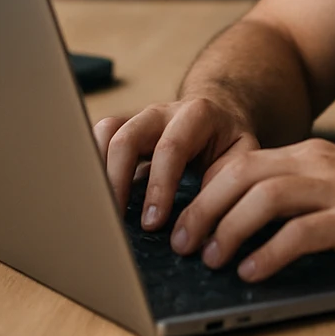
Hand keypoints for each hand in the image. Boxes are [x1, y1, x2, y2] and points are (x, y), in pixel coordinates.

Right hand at [93, 97, 259, 228]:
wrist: (218, 114)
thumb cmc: (228, 142)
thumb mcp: (242, 157)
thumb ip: (225, 182)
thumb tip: (199, 220)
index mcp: (196, 115)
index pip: (170, 148)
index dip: (159, 186)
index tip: (153, 222)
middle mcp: (161, 112)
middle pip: (127, 136)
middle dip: (117, 180)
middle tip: (116, 218)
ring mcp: (139, 118)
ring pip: (106, 132)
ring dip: (97, 169)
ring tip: (98, 206)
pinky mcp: (123, 129)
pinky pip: (98, 138)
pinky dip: (92, 163)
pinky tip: (95, 194)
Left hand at [168, 138, 334, 280]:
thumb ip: (296, 196)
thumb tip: (241, 223)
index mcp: (309, 156)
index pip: (239, 162)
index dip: (202, 191)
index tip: (180, 220)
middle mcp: (318, 164)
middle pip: (241, 174)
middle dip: (202, 208)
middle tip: (180, 242)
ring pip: (265, 197)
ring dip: (228, 229)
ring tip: (211, 258)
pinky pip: (302, 232)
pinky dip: (270, 252)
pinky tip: (253, 271)